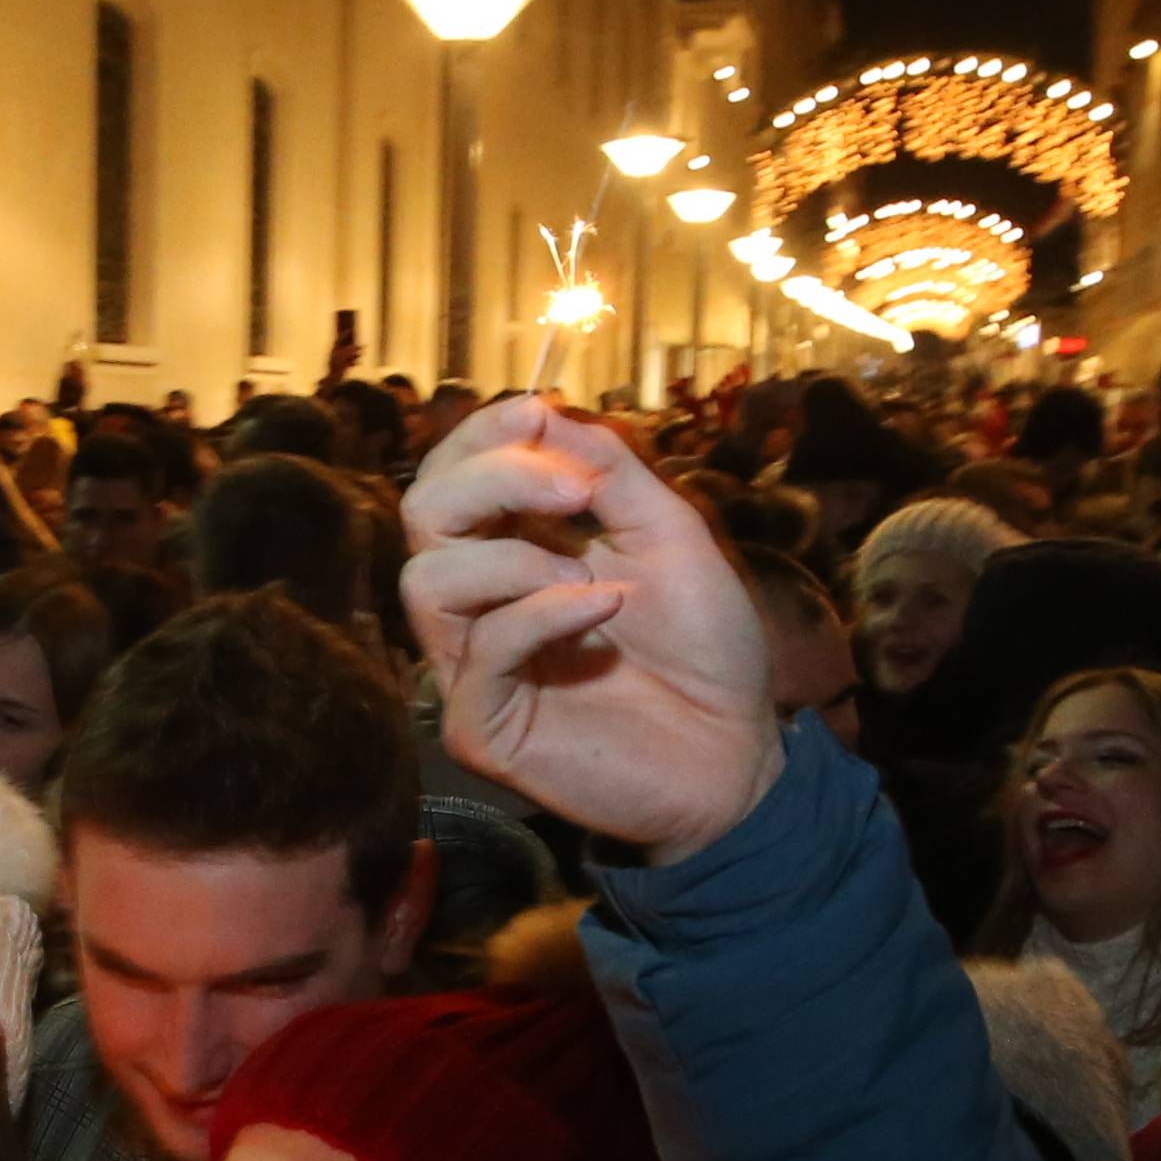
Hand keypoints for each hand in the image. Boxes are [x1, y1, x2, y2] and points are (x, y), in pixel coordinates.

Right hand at [401, 394, 783, 860]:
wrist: (738, 750)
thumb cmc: (705, 646)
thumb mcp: (668, 532)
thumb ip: (609, 471)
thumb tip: (544, 410)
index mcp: (513, 548)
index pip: (454, 475)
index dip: (484, 433)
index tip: (541, 413)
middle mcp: (481, 603)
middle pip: (422, 513)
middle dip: (492, 478)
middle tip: (575, 489)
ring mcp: (474, 666)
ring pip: (427, 581)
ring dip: (513, 556)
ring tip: (592, 572)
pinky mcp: (482, 726)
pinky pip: (480, 653)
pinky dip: (541, 615)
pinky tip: (604, 610)